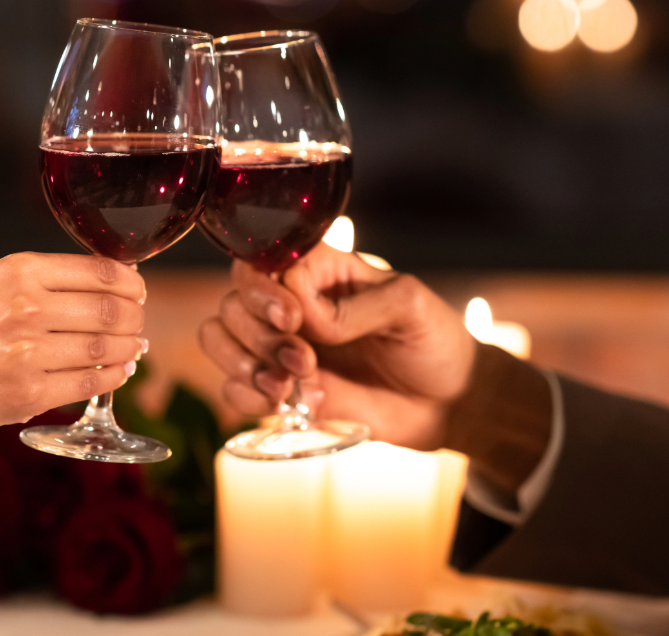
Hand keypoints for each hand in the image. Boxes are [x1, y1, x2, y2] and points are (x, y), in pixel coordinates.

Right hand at [0, 252, 146, 441]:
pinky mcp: (29, 392)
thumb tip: (113, 288)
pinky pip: (90, 383)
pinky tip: (118, 373)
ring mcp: (28, 352)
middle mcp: (26, 306)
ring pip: (106, 348)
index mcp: (18, 271)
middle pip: (111, 311)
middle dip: (134, 319)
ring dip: (130, 349)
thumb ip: (44, 284)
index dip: (131, 284)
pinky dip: (113, 378)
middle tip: (138, 324)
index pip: (100, 271)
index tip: (138, 292)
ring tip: (134, 349)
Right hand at [198, 244, 475, 449]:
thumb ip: (358, 306)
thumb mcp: (410, 306)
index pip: (262, 263)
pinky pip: (232, 388)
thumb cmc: (435, 342)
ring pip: (218, 339)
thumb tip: (309, 318)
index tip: (294, 319)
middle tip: (303, 361)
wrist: (450, 404)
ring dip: (242, 364)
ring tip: (287, 388)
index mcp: (321, 271)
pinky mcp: (280, 389)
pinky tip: (285, 405)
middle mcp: (292, 304)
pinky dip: (246, 398)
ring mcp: (281, 347)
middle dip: (258, 336)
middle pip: (232, 302)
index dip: (266, 291)